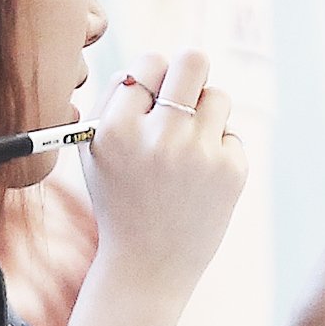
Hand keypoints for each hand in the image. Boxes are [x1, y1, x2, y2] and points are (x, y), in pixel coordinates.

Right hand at [79, 49, 246, 297]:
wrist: (148, 266)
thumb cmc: (119, 200)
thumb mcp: (94, 153)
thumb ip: (112, 102)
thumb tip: (152, 64)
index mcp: (116, 129)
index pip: (147, 64)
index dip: (151, 79)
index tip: (150, 99)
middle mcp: (158, 137)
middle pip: (193, 60)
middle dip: (190, 70)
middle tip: (186, 90)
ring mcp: (198, 153)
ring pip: (218, 95)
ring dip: (205, 113)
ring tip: (187, 146)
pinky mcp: (230, 170)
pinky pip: (230, 133)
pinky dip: (217, 149)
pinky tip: (199, 180)